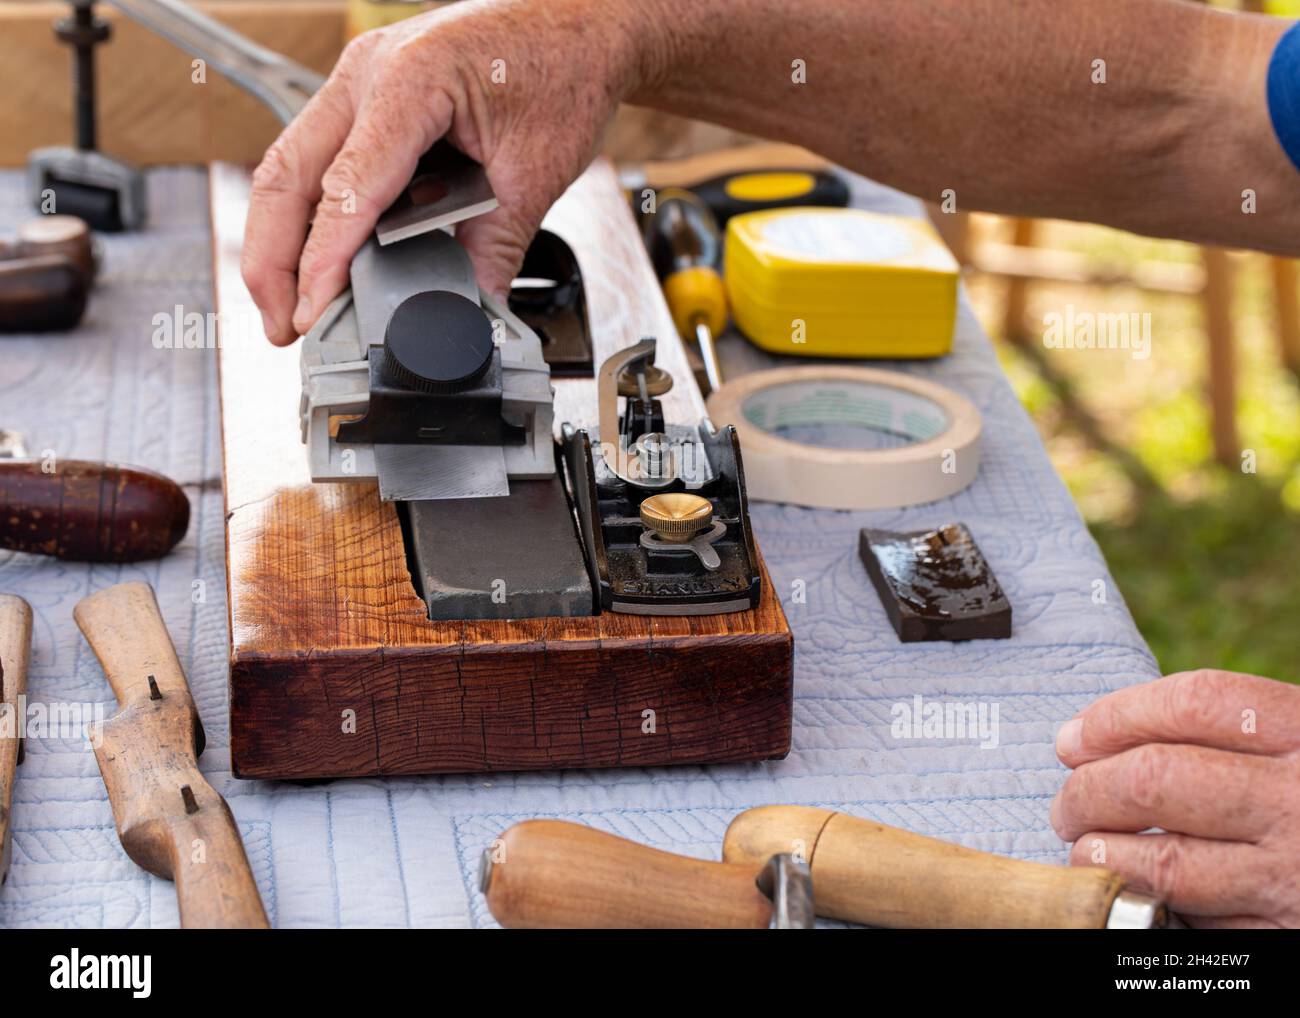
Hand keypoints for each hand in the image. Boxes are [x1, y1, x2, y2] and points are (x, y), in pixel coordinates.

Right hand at [241, 0, 645, 344]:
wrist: (582, 24)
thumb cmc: (564, 68)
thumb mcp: (535, 173)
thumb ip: (495, 247)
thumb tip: (469, 309)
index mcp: (411, 80)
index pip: (348, 187)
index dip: (324, 260)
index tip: (311, 313)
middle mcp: (369, 72)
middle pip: (287, 174)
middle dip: (271, 258)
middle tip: (280, 324)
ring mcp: (362, 80)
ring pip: (292, 166)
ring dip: (282, 239)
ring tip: (291, 304)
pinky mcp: (369, 97)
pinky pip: (323, 159)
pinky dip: (315, 214)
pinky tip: (321, 260)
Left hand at [1052, 669, 1299, 927]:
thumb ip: (1237, 736)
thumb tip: (1102, 739)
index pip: (1192, 703)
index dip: (1116, 716)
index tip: (1075, 738)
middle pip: (1157, 778)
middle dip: (1089, 789)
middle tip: (1068, 801)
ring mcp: (1296, 876)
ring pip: (1163, 860)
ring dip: (1101, 854)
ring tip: (1085, 847)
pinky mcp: (1288, 935)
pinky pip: (1200, 917)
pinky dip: (1154, 900)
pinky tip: (1138, 888)